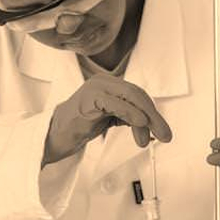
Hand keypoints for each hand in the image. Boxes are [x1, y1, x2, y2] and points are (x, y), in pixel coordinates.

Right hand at [44, 73, 172, 164]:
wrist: (54, 135)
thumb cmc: (79, 126)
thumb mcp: (110, 118)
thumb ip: (128, 116)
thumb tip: (152, 125)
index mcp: (108, 84)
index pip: (139, 95)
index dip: (153, 113)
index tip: (161, 131)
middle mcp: (103, 82)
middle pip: (138, 94)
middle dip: (154, 116)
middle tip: (165, 135)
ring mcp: (96, 88)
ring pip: (131, 97)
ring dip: (146, 119)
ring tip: (149, 137)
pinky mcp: (90, 99)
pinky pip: (116, 104)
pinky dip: (131, 113)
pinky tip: (141, 123)